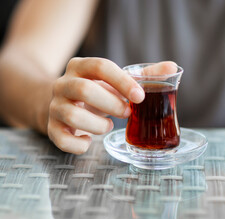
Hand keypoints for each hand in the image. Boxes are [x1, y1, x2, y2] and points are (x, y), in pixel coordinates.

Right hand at [48, 57, 176, 153]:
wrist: (61, 102)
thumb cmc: (95, 91)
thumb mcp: (114, 81)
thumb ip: (142, 76)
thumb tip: (172, 68)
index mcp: (79, 66)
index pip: (100, 66)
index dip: (122, 81)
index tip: (140, 96)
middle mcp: (62, 84)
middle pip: (84, 90)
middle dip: (112, 105)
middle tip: (127, 113)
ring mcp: (54, 106)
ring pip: (73, 116)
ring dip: (98, 126)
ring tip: (108, 126)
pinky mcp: (51, 128)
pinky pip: (62, 140)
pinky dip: (80, 145)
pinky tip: (89, 141)